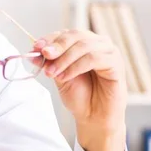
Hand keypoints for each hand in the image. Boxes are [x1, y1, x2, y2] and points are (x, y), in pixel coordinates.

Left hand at [33, 29, 126, 150]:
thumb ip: (49, 63)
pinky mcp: (116, 64)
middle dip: (57, 46)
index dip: (49, 39)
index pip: (65, 34)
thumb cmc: (80, 96)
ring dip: (64, 59)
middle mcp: (97, 44)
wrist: (93, 117)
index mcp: (83, 43)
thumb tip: (33, 51)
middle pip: (75, 35)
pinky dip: (75, 67)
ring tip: (51, 73)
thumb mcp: (58, 76)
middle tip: (44, 55)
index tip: (36, 47)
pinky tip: (65, 77)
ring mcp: (109, 52)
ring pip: (84, 46)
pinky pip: (94, 58)